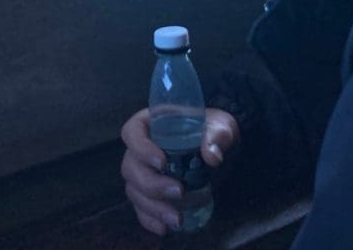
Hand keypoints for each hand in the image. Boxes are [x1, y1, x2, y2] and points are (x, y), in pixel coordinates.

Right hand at [120, 107, 239, 234]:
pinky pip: (141, 209)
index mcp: (151, 124)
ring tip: (177, 219)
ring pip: (134, 191)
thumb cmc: (214, 131)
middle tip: (179, 192)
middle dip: (152, 184)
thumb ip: (218, 136)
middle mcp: (140, 149)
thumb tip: (212, 156)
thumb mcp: (221, 126)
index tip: (162, 162)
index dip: (141, 148)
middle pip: (131, 167)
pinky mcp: (150, 194)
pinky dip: (150, 220)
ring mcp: (143, 173)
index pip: (132, 132)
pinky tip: (165, 229)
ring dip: (152, 207)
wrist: (219, 151)